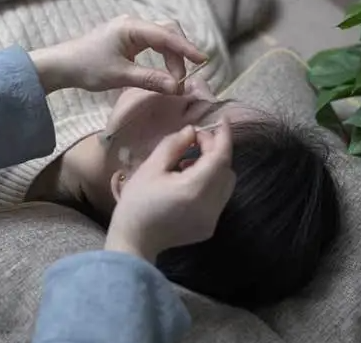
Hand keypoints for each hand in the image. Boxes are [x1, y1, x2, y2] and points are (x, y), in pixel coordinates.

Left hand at [28, 15, 206, 93]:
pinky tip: (166, 72)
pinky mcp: (129, 39)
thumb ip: (150, 80)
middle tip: (182, 80)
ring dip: (172, 58)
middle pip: (168, 32)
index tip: (203, 61)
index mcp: (131, 27)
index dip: (186, 49)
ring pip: (163, 38)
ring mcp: (132, 30)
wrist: (62, 65)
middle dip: (180, 55)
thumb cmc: (87, 68)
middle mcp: (134, 24)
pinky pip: (154, 44)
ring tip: (173, 81)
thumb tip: (177, 87)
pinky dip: (163, 57)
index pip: (166, 35)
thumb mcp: (120, 76)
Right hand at [104, 119, 235, 262]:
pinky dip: (210, 184)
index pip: (220, 157)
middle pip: (227, 170)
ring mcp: (212, 219)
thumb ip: (174, 145)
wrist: (133, 240)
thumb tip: (192, 131)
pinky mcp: (209, 227)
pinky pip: (219, 198)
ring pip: (226, 185)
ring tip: (188, 164)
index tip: (223, 120)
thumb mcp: (151, 168)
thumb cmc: (137, 202)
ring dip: (214, 168)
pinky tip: (188, 183)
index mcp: (194, 189)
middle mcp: (209, 206)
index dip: (224, 137)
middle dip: (215, 151)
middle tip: (193, 143)